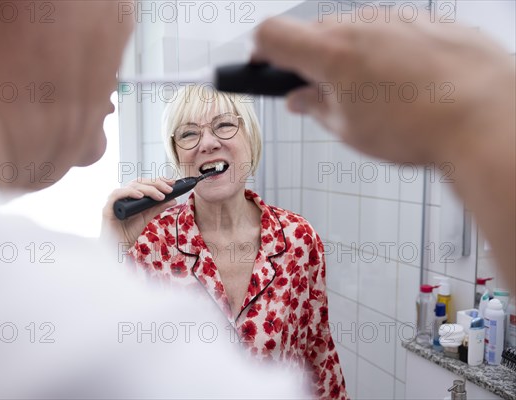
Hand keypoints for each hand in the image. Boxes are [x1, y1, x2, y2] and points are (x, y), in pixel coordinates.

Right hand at [102, 178, 176, 250]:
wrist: (117, 246)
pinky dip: (129, 192)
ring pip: (131, 186)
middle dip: (156, 184)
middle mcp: (123, 195)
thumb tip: (173, 200)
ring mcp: (115, 200)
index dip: (158, 180)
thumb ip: (157, 207)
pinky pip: (117, 195)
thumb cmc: (128, 232)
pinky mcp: (107, 208)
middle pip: (139, 182)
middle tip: (169, 190)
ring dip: (148, 189)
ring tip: (160, 196)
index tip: (171, 183)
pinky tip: (140, 196)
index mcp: (131, 196)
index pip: (144, 183)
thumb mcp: (147, 217)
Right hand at [252, 16, 514, 163]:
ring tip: (373, 96)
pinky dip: (386, 53)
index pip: (271, 33)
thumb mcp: (349, 130)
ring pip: (354, 31)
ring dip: (351, 57)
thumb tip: (301, 99)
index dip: (260, 52)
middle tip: (322, 94)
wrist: (486, 117)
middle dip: (309, 61)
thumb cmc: (420, 128)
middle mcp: (360, 25)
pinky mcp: (425, 21)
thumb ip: (314, 108)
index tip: (262, 66)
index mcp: (331, 53)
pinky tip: (404, 83)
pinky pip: (391, 32)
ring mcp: (396, 19)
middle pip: (314, 33)